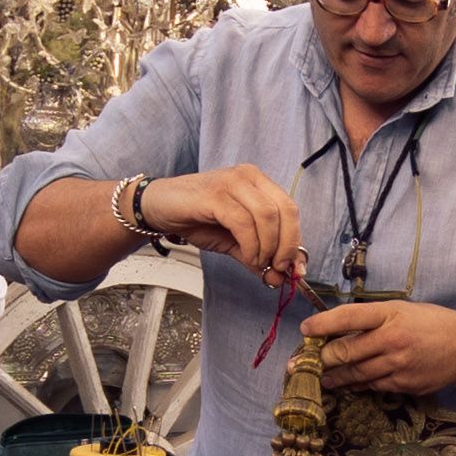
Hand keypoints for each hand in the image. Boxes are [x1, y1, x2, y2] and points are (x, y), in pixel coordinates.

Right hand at [131, 165, 302, 282]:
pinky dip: (250, 244)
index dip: (296, 241)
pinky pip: (243, 222)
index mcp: (258, 182)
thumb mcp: (234, 241)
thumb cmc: (197, 219)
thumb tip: (280, 277)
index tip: (295, 269)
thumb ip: (258, 256)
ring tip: (257, 262)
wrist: (159, 208)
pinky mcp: (215, 195)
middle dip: (286, 246)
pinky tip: (246, 255)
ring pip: (267, 216)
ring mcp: (232, 183)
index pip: (290, 209)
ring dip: (267, 247)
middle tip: (278, 268)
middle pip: (285, 211)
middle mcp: (248, 177)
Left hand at [304, 299, 455, 397]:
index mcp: (391, 314)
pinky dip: (356, 384)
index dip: (322, 324)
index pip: (349, 317)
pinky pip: (372, 385)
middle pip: (346, 351)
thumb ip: (373, 318)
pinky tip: (344, 384)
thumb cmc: (431, 323)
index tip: (304, 329)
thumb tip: (337, 329)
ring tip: (317, 378)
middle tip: (300, 364)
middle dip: (320, 359)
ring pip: (355, 374)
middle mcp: (392, 339)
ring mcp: (398, 365)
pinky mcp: (404, 384)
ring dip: (333, 377)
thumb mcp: (402, 310)